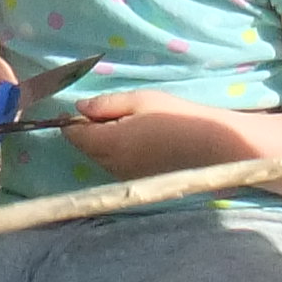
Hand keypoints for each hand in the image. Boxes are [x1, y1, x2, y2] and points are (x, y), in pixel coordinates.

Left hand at [54, 90, 259, 181]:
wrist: (211, 145)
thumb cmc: (175, 117)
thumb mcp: (140, 100)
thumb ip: (105, 104)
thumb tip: (78, 108)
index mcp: (108, 143)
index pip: (73, 135)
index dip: (71, 120)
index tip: (82, 108)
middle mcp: (111, 165)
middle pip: (86, 147)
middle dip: (90, 130)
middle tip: (115, 112)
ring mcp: (124, 176)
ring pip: (100, 157)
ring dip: (104, 142)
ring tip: (132, 124)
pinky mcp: (138, 181)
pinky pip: (116, 165)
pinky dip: (119, 152)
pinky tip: (141, 141)